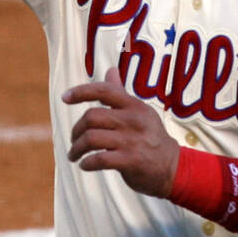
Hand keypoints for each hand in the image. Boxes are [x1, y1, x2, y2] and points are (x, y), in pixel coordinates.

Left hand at [63, 67, 180, 197]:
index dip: (81, 91)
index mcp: (134, 106)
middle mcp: (134, 120)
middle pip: (91, 117)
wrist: (173, 167)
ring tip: (74, 155)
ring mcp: (133, 141)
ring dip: (77, 148)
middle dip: (76, 130)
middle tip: (74, 140)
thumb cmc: (150, 138)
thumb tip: (110, 69)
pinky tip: (84, 165)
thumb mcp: (140, 113)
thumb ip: (120, 93)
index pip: (104, 90)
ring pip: (91, 138)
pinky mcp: (131, 161)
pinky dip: (86, 163)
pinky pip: (99, 159)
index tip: (64, 97)